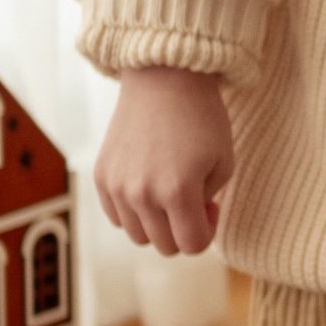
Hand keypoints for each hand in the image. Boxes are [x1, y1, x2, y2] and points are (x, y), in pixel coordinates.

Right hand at [94, 67, 233, 257]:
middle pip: (164, 245)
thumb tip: (186, 227)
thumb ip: (208, 205)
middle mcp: (141, 194)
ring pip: (138, 236)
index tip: (210, 206)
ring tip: (169, 193)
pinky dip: (134, 211)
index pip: (192, 245)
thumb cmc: (203, 120)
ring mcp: (117, 187)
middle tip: (193, 198)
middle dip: (183, 229)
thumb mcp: (224, 164)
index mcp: (177, 192)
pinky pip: (117, 217)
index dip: (207, 231)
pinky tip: (148, 185)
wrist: (165, 80)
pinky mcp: (101, 177)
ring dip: (157, 224)